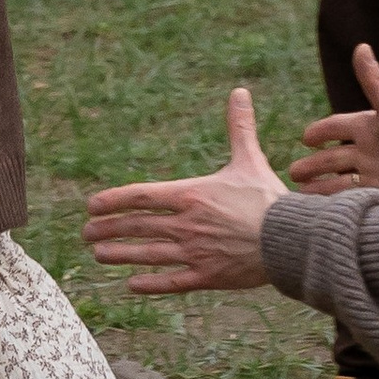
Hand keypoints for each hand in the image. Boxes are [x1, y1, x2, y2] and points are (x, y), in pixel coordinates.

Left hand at [84, 88, 284, 291]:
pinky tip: (131, 285)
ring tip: (98, 255)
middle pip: (137, 226)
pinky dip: (150, 284)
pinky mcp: (208, 276)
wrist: (292, 239)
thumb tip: (239, 92)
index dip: (113, 200)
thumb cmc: (269, 198)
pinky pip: (172, 282)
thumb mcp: (250, 159)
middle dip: (108, 229)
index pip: (141, 196)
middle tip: (85, 233)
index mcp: (192, 194)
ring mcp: (195, 253)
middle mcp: (187, 224)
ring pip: (148, 254)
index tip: (91, 205)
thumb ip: (239, 127)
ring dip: (120, 254)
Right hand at [289, 41, 378, 201]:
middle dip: (313, 165)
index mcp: (369, 127)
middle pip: (332, 158)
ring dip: (319, 187)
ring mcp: (375, 176)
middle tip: (292, 172)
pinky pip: (353, 199)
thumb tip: (361, 45)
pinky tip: (322, 211)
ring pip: (338, 181)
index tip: (304, 138)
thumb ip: (374, 81)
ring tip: (299, 194)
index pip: (337, 127)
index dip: (321, 131)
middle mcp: (369, 152)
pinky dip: (337, 203)